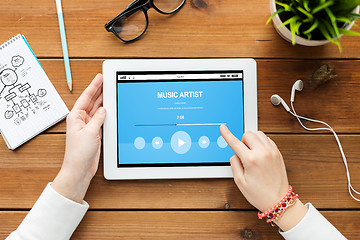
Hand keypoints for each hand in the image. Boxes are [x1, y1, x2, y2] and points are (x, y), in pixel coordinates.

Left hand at [52, 74, 105, 202]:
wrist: (80, 169)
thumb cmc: (79, 153)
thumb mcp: (90, 132)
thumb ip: (98, 118)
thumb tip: (103, 109)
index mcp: (76, 117)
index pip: (86, 97)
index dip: (94, 86)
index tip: (100, 77)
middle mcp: (81, 120)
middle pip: (92, 101)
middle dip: (99, 91)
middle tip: (107, 80)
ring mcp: (88, 126)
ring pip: (97, 110)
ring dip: (103, 101)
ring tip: (110, 91)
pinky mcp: (94, 133)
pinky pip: (101, 119)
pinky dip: (106, 113)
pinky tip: (111, 108)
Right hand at [220, 125, 306, 230]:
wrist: (278, 200)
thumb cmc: (259, 194)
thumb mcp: (240, 181)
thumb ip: (234, 163)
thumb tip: (235, 153)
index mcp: (251, 160)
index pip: (235, 142)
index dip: (227, 134)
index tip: (222, 127)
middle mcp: (263, 153)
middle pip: (248, 134)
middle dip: (242, 141)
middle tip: (243, 154)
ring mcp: (272, 152)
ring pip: (258, 134)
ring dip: (252, 140)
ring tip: (251, 153)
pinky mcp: (278, 153)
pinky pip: (267, 139)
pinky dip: (261, 142)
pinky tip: (259, 153)